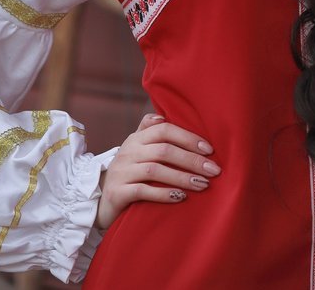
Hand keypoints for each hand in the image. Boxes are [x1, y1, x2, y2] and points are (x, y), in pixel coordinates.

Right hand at [95, 114, 219, 229]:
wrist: (101, 198)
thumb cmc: (129, 172)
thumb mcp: (136, 149)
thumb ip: (148, 131)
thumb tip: (163, 116)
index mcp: (136, 139)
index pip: (164, 130)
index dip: (188, 138)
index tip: (209, 150)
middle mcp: (128, 152)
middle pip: (163, 150)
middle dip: (192, 160)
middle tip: (214, 170)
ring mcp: (122, 172)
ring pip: (155, 170)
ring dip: (182, 177)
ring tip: (203, 184)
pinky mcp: (118, 192)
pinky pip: (143, 191)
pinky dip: (164, 194)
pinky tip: (181, 197)